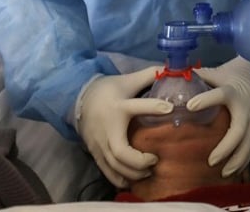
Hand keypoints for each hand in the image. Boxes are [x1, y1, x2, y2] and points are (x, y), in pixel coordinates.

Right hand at [74, 67, 172, 187]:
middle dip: (139, 160)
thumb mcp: (127, 80)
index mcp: (118, 106)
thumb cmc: (108, 90)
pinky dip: (119, 179)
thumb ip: (147, 75)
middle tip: (155, 158)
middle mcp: (108, 128)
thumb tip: (168, 68)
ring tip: (148, 171)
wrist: (79, 99)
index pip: (136, 107)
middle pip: (120, 151)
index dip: (154, 107)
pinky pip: (106, 171)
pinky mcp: (95, 152)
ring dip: (133, 172)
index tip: (170, 108)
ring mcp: (99, 143)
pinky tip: (133, 181)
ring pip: (114, 165)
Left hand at [185, 56, 249, 176]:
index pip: (221, 95)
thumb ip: (199, 77)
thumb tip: (171, 76)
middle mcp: (245, 109)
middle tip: (211, 161)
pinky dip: (243, 162)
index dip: (207, 100)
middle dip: (226, 147)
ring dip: (236, 161)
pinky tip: (232, 172)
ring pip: (248, 144)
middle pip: (238, 130)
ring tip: (223, 173)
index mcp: (233, 91)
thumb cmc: (236, 75)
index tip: (189, 106)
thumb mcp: (219, 73)